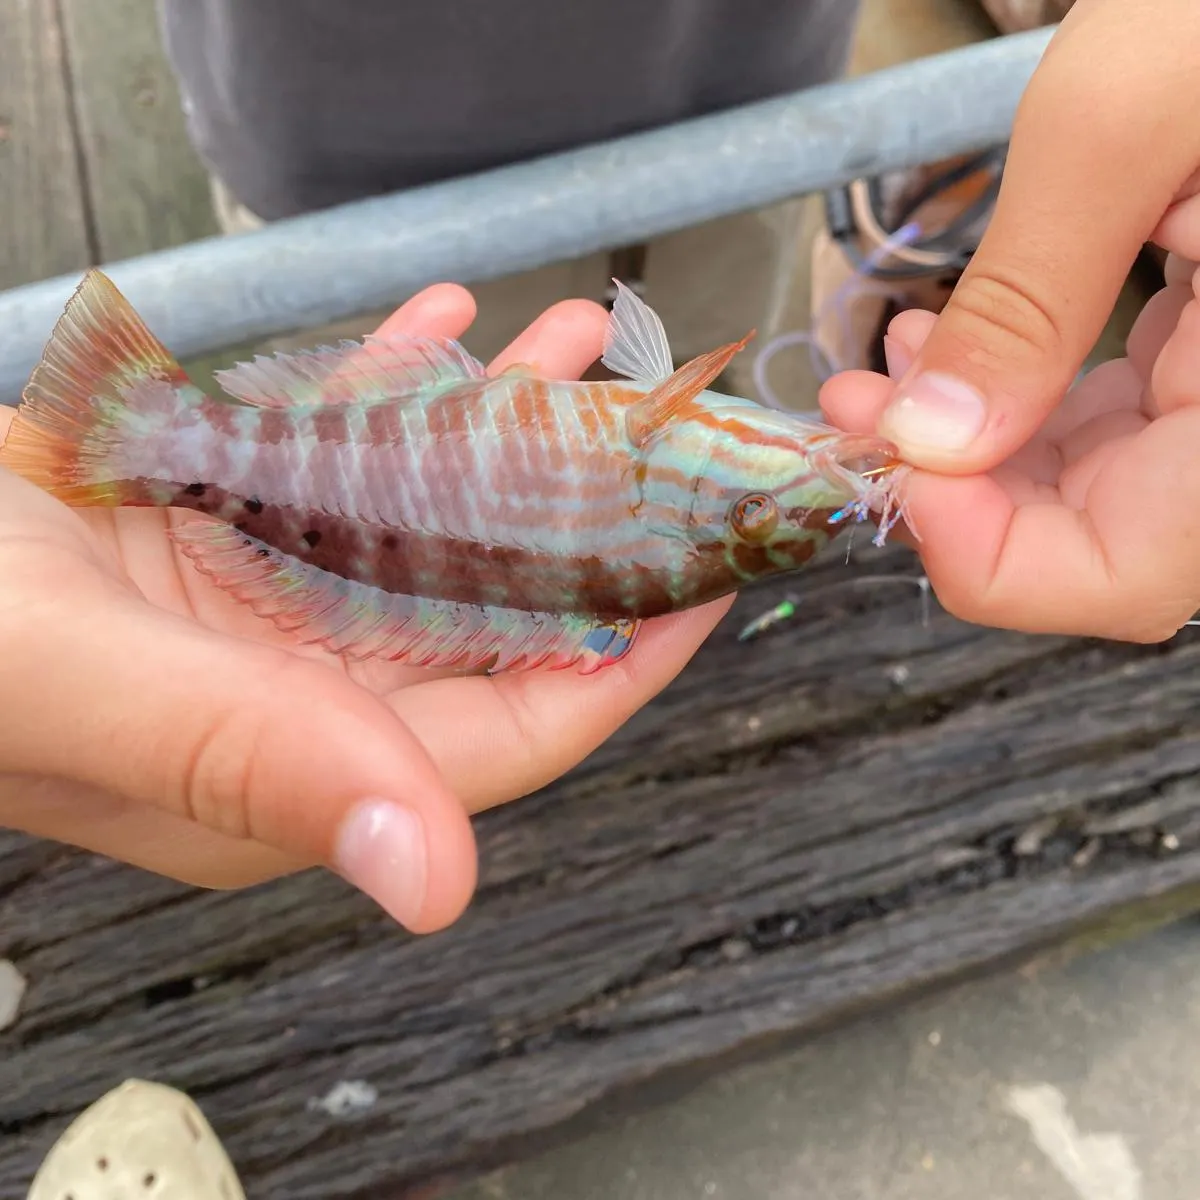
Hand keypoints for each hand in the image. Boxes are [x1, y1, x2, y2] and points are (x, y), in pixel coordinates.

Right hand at [0, 285, 728, 932]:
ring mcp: (272, 617)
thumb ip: (264, 762)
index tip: (715, 565)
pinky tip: (444, 322)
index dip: (633, 652)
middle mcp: (311, 703)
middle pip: (499, 612)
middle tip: (658, 411)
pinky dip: (395, 393)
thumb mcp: (86, 681)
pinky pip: (342, 462)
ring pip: (434, 521)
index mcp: (304, 770)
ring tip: (572, 333)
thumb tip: (435, 884)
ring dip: (506, 424)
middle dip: (588, 510)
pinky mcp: (226, 542)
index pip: (523, 726)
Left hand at [822, 0, 1199, 640]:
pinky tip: (947, 346)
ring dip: (966, 449)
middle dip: (952, 494)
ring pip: (1092, 490)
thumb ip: (1026, 298)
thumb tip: (926, 442)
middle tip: (855, 417)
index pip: (1130, 578)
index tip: (896, 465)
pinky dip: (1015, 402)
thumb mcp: (1127, 120)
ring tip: (883, 371)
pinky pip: (1110, 425)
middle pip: (1099, 545)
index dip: (992, 558)